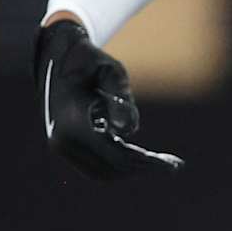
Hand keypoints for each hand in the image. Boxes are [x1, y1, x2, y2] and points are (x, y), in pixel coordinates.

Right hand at [36, 19, 182, 178]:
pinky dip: (120, 163)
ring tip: (164, 162)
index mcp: (73, 124)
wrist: (56, 58)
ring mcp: (62, 147)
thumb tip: (129, 130)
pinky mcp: (66, 147)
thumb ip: (121, 98)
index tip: (173, 165)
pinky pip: (96, 164)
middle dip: (143, 168)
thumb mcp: (111, 72)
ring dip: (132, 169)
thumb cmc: (89, 61)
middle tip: (175, 165)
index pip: (115, 155)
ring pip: (102, 172)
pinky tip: (143, 155)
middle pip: (110, 168)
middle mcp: (63, 141)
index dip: (145, 163)